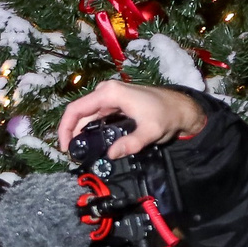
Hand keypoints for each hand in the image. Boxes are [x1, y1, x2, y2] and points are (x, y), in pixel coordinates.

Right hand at [56, 80, 204, 158]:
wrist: (182, 107)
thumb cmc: (167, 115)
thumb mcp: (151, 131)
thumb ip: (132, 143)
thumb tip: (111, 154)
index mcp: (110, 93)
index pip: (76, 109)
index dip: (66, 129)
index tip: (66, 148)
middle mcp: (106, 92)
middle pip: (79, 112)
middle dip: (72, 133)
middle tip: (74, 154)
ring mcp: (110, 97)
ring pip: (86, 115)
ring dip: (81, 132)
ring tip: (81, 151)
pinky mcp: (114, 103)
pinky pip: (95, 116)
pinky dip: (90, 129)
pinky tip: (91, 142)